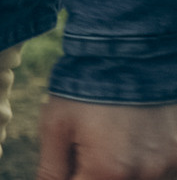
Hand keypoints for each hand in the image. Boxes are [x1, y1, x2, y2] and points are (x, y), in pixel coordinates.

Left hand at [37, 96, 176, 178]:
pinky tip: (133, 137)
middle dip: (94, 171)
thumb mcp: (56, 124)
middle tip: (89, 146)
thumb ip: (52, 168)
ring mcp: (168, 166)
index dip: (71, 176)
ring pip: (137, 179)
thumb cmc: (86, 87)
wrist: (129, 52)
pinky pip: (160, 171)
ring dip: (120, 168)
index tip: (71, 160)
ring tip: (112, 137)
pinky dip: (143, 162)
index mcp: (108, 171)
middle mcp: (144, 175)